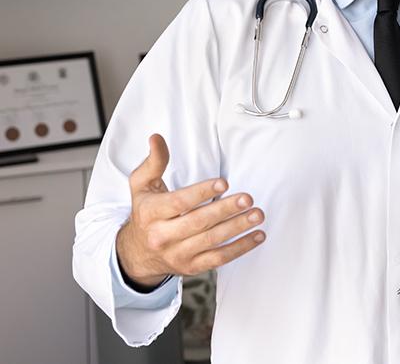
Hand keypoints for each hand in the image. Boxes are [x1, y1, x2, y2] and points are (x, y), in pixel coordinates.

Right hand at [115, 134, 265, 288]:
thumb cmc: (145, 213)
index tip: (223, 183)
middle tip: (248, 198)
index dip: (201, 193)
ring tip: (257, 214)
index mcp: (151, 213)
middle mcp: (162, 236)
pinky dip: (240, 248)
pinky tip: (258, 236)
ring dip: (237, 228)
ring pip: (211, 242)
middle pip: (198, 223)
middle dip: (225, 210)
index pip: (179, 203)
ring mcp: (177, 254)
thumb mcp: (142, 186)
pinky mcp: (191, 267)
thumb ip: (153, 162)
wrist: (136, 254)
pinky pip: (218, 259)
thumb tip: (157, 138)